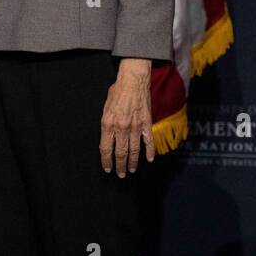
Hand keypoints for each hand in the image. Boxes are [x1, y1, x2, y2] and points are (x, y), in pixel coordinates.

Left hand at [100, 58, 155, 176]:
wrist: (133, 81)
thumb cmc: (117, 93)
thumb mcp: (105, 109)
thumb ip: (106, 125)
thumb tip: (107, 140)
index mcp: (108, 123)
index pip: (105, 148)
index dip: (106, 160)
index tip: (107, 168)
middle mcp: (121, 127)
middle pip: (120, 152)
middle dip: (119, 165)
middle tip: (119, 174)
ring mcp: (135, 126)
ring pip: (134, 150)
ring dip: (132, 162)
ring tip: (130, 170)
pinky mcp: (147, 123)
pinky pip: (148, 141)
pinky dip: (150, 152)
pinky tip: (150, 159)